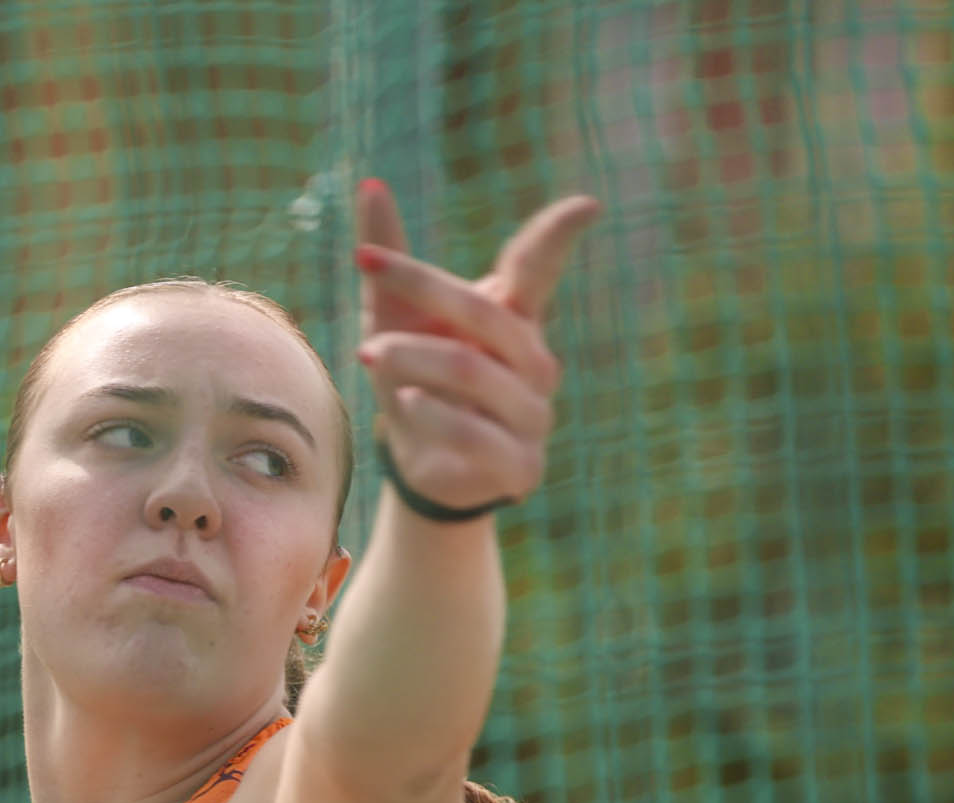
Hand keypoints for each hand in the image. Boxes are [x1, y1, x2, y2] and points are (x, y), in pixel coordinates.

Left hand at [352, 182, 599, 512]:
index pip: (538, 270)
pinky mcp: (520, 465)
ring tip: (369, 356)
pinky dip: (434, 417)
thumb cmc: (415, 378)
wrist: (421, 467)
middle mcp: (533, 361)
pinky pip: (477, 434)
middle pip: (486, 313)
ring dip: (413, 359)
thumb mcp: (394, 318)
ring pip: (473, 372)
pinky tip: (406, 406)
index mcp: (513, 318)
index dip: (558, 239)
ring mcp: (533, 414)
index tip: (585, 207)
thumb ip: (389, 258)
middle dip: (422, 286)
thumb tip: (370, 185)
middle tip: (368, 267)